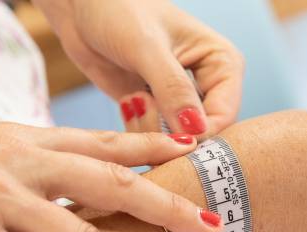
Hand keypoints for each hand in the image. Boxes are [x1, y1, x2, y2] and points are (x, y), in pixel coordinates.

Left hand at [36, 0, 243, 135]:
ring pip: (180, 142)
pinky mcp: (156, 111)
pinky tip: (129, 105)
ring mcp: (181, 101)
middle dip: (176, 137)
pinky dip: (140, 133)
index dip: (203, 134)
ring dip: (154, 133)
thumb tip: (196, 131)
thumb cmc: (117, 9)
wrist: (80, 7)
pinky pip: (156, 141)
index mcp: (222, 63)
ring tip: (134, 102)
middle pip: (206, 134)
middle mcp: (208, 85)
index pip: (225, 114)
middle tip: (146, 119)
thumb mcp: (146, 46)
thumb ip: (173, 89)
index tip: (173, 143)